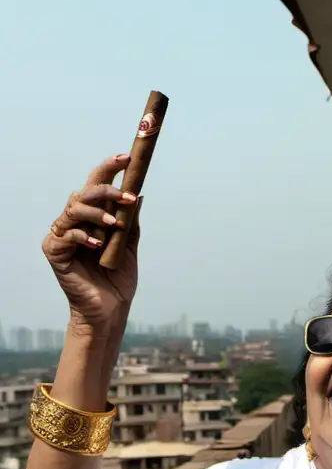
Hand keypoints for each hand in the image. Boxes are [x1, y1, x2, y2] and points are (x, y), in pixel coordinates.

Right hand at [42, 154, 140, 337]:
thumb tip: (139, 194)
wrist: (111, 310)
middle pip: (83, 192)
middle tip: (127, 196)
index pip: (96, 186)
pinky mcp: (54, 252)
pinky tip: (97, 245)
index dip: (108, 169)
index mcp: (92, 218)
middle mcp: (74, 223)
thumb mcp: (129, 247)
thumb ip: (130, 222)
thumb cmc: (117, 281)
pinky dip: (84, 236)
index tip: (126, 157)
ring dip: (97, 213)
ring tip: (115, 226)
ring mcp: (63, 236)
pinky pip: (66, 235)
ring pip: (74, 209)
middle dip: (106, 188)